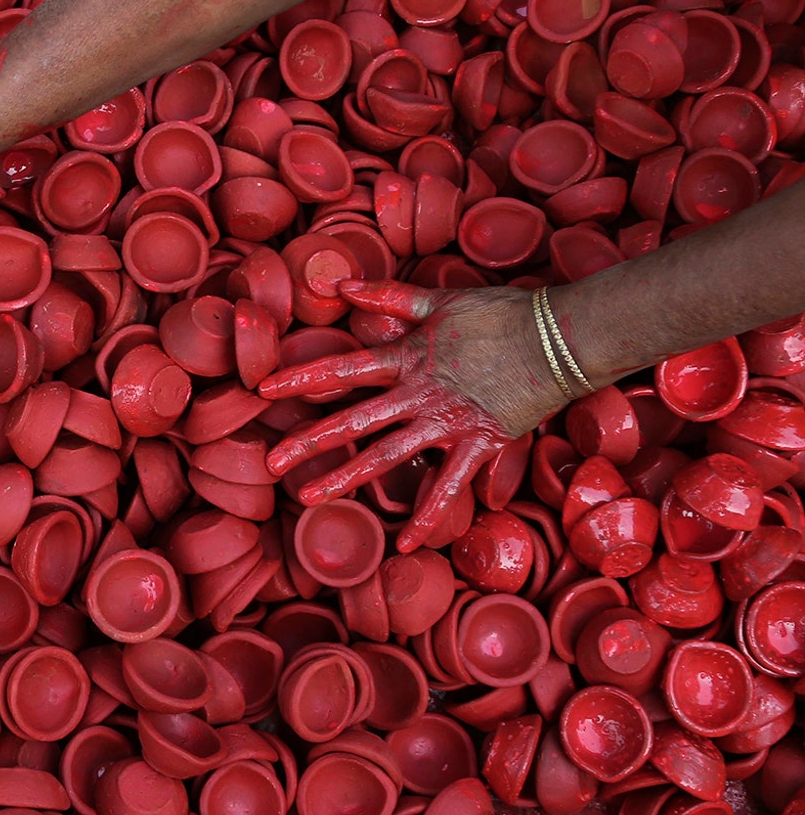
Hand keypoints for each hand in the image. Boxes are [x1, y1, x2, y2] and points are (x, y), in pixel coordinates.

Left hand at [257, 280, 572, 550]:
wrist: (563, 337)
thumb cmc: (503, 313)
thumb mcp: (441, 297)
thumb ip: (389, 295)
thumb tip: (340, 283)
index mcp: (407, 358)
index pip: (343, 369)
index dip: (301, 379)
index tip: (263, 390)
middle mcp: (419, 394)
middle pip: (354, 421)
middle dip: (308, 442)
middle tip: (270, 463)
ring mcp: (448, 423)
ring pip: (387, 457)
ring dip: (345, 479)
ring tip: (306, 499)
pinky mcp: (480, 443)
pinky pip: (450, 486)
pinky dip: (429, 515)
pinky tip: (407, 543)